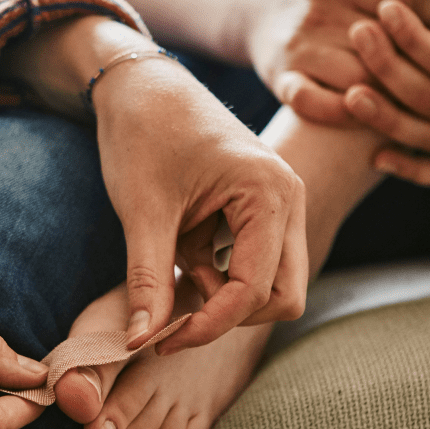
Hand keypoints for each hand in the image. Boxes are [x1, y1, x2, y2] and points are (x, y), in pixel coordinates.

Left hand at [92, 55, 308, 354]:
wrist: (140, 84)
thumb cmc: (142, 134)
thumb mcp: (142, 212)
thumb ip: (149, 281)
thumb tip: (140, 343)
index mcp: (269, 192)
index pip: (255, 290)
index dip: (209, 325)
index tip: (160, 340)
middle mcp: (289, 198)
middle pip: (283, 296)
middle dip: (229, 315)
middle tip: (173, 312)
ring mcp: (282, 203)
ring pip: (274, 283)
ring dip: (225, 293)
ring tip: (175, 267)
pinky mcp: (265, 207)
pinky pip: (258, 261)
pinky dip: (222, 273)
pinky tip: (183, 253)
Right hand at [239, 0, 429, 123]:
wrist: (252, 10)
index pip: (407, 1)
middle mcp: (315, 13)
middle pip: (388, 44)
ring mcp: (297, 50)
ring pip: (359, 78)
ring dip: (398, 93)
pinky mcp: (281, 80)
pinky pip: (315, 105)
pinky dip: (345, 115)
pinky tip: (374, 119)